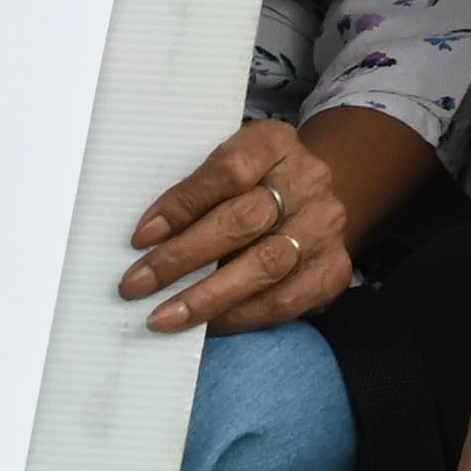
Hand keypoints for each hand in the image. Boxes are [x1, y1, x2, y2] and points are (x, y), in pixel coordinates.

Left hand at [119, 119, 354, 333]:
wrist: (305, 203)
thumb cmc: (243, 191)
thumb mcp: (220, 174)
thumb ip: (191, 197)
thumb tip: (144, 246)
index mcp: (275, 144)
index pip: (231, 169)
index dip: (184, 203)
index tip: (140, 238)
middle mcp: (309, 181)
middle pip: (245, 219)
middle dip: (183, 257)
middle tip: (136, 286)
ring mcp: (326, 225)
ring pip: (267, 263)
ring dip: (207, 296)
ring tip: (163, 317)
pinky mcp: (335, 268)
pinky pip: (286, 299)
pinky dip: (241, 316)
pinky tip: (208, 325)